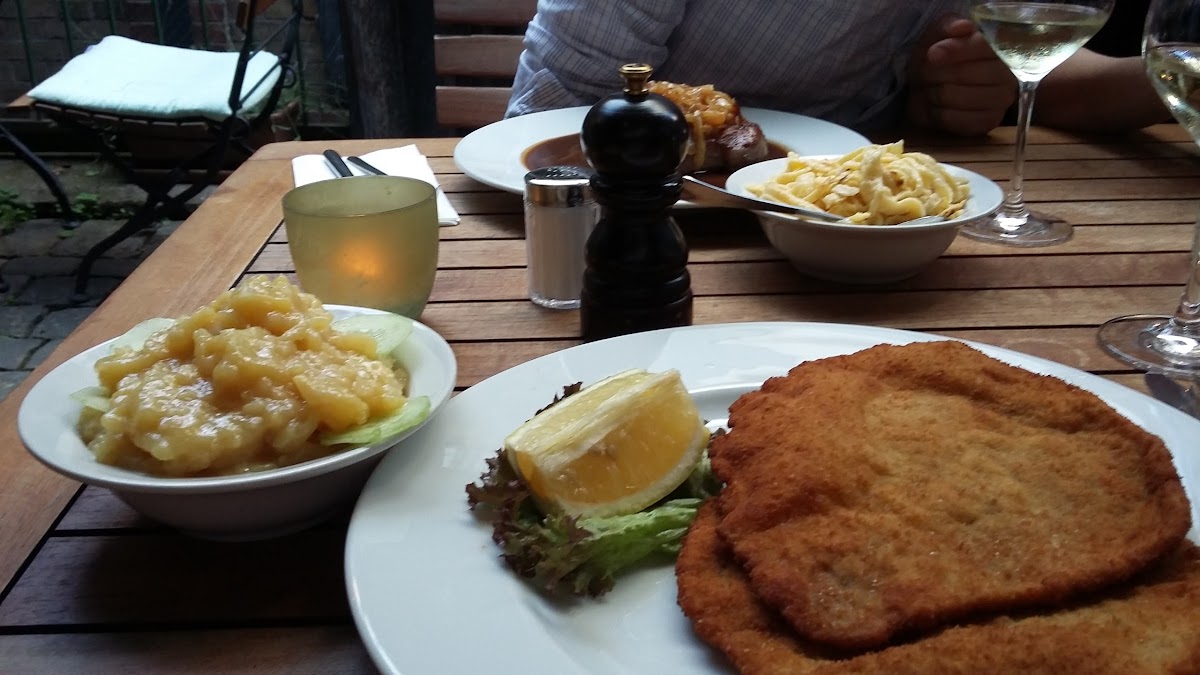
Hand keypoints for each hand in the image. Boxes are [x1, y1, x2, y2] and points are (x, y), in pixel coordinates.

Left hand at [907, 15, 1015, 135]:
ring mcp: (1001, 100)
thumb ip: (949, 27)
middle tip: (923, 73)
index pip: (984, 47)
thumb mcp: (940, 33)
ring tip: (930, 88)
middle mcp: (1008, 74)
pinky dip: (935, 113)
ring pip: (953, 96)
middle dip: (935, 73)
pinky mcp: (988, 123)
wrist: (932, 87)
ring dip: (932, 92)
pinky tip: (936, 106)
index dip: (956, 50)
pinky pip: (951, 119)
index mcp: (1001, 46)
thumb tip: (963, 27)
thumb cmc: (940, 56)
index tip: (933, 54)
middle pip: (964, 74)